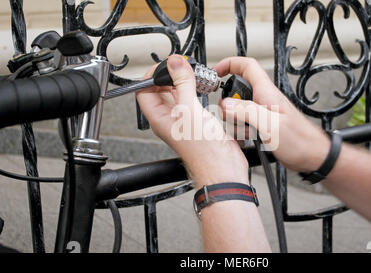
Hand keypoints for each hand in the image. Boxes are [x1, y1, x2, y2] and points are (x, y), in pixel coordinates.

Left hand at [136, 55, 248, 187]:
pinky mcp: (199, 121)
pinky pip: (193, 101)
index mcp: (159, 118)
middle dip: (169, 75)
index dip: (151, 75)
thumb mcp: (189, 110)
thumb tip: (175, 63)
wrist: (223, 167)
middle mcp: (170, 119)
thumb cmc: (203, 151)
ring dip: (183, 82)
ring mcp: (184, 120)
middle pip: (161, 91)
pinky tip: (203, 87)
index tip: (166, 65)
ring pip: (178, 95)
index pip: (144, 91)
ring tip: (191, 74)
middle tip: (181, 66)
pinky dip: (196, 91)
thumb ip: (182, 84)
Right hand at [214, 57, 329, 172]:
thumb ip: (247, 111)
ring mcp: (263, 113)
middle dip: (227, 104)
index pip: (247, 66)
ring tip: (244, 132)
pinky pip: (244, 123)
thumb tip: (226, 103)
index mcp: (267, 93)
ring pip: (238, 109)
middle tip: (229, 116)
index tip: (216, 72)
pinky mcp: (263, 126)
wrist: (312, 156)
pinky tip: (246, 140)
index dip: (229, 64)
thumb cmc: (300, 141)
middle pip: (237, 91)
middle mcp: (264, 100)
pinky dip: (240, 131)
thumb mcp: (270, 125)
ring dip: (234, 121)